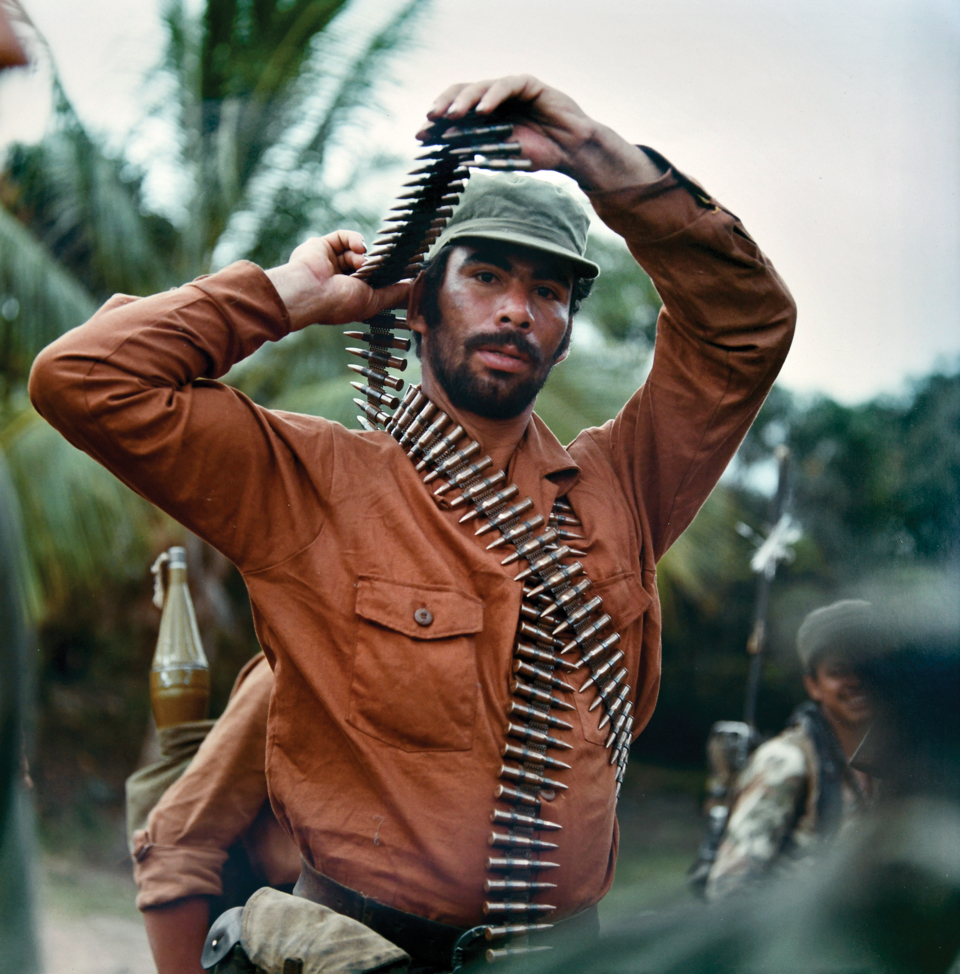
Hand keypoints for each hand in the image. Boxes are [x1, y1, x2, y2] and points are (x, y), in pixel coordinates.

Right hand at [266, 231, 410, 330]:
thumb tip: (412, 287)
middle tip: (384, 263)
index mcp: (350, 295)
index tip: (401, 268)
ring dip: (362, 257)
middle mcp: (339, 279)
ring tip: (362, 265)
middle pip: (365, 264)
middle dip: (375, 264)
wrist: (311, 292)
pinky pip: (342, 237)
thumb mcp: (374, 301)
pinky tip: (359, 248)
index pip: (372, 281)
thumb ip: (394, 294)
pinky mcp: (321, 246)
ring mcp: (330, 263)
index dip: (385, 275)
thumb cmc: (340, 303)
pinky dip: (353, 239)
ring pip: (355, 251)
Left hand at [418, 75, 661, 191]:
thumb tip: (446, 145)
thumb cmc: (538, 155)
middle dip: (443, 106)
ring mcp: (510, 89)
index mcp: (485, 115)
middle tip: (430, 120)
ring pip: (480, 87)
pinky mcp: (528, 84)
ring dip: (463, 100)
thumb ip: (476, 147)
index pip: (455, 113)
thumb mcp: (500, 154)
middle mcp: (494, 99)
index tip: (420, 136)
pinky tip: (482, 110)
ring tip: (452, 115)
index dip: (436, 123)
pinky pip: (506, 86)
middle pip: (461, 94)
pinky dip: (492, 96)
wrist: (570, 152)